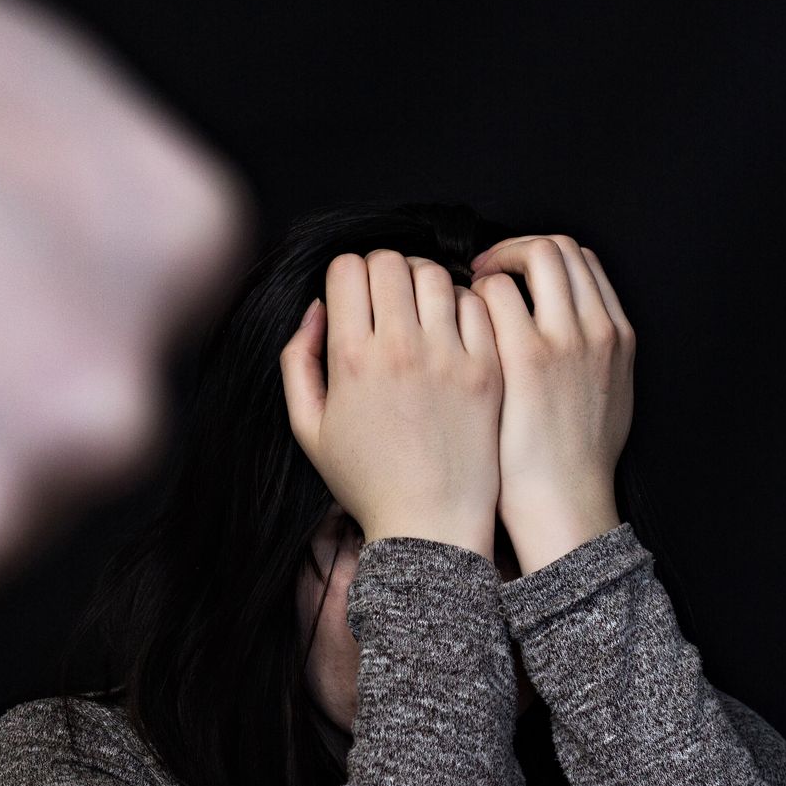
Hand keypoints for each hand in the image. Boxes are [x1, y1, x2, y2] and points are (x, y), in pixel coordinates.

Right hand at [279, 250, 502, 558]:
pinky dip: (462, 304)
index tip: (353, 297)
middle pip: (389, 260)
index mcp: (351, 359)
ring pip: (435, 273)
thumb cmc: (367, 480)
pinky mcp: (488, 368)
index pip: (348, 268)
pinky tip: (453, 328)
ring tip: (421, 308)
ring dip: (422, 281)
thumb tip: (317, 308)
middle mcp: (401, 349)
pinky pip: (477, 304)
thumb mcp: (308, 428)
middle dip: (381, 270)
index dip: (346, 275)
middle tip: (386, 298)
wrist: (430, 524)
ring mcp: (450, 356)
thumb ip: (298, 360)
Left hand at [469, 234, 633, 572]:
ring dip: (494, 262)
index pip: (582, 260)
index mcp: (617, 335)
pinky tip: (453, 318)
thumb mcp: (605, 395)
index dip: (542, 255)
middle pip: (558, 248)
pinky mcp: (525, 356)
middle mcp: (596, 328)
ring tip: (467, 289)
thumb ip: (590, 351)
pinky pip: (494, 293)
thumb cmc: (571, 460)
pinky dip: (472, 293)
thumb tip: (562, 319)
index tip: (514, 273)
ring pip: (531, 257)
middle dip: (515, 248)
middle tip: (483, 270)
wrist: (563, 504)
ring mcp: (564, 339)